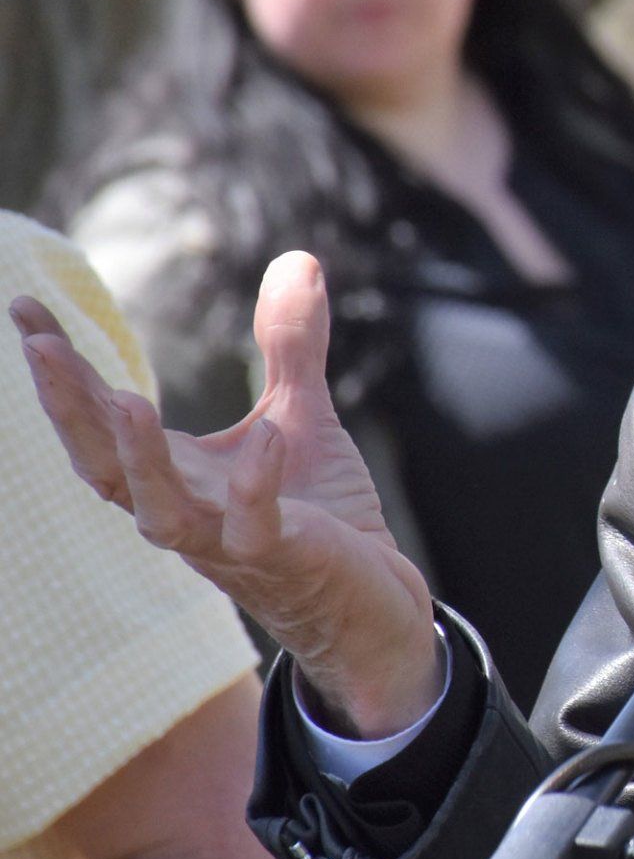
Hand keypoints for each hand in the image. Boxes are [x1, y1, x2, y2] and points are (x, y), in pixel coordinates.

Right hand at [11, 251, 438, 736]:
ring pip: (160, 513)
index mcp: (178, 476)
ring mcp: (228, 543)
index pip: (100, 422)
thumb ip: (289, 344)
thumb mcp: (298, 414)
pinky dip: (256, 486)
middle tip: (40, 345)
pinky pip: (255, 526)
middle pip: (102, 468)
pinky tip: (266, 438)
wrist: (372, 599)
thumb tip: (297, 259)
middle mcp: (186, 512)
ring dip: (139, 458)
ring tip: (124, 397)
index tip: (25, 308)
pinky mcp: (282, 558)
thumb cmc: (324, 514)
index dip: (60, 372)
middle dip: (69, 409)